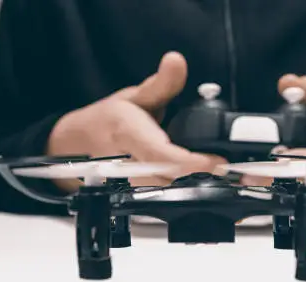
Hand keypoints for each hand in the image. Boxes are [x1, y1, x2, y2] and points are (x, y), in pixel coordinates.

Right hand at [47, 52, 225, 191]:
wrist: (78, 146)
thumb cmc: (108, 121)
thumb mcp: (135, 96)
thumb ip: (162, 84)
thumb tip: (176, 61)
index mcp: (127, 133)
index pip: (161, 154)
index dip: (191, 162)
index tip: (218, 162)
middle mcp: (126, 162)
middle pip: (169, 178)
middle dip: (200, 176)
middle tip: (226, 167)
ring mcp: (129, 183)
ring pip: (167, 191)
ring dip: (193, 184)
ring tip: (216, 172)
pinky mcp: (133, 194)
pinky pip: (162, 196)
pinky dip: (182, 189)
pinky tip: (198, 180)